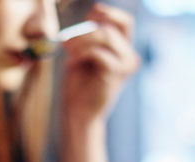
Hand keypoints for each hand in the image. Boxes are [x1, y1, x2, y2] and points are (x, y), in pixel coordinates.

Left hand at [62, 4, 140, 123]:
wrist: (79, 114)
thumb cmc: (78, 87)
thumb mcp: (83, 55)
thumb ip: (91, 38)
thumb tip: (92, 14)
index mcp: (123, 52)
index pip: (124, 23)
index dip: (108, 13)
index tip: (90, 13)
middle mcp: (129, 57)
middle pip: (111, 28)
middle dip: (86, 31)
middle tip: (65, 41)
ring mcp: (125, 65)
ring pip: (105, 36)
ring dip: (81, 40)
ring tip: (66, 50)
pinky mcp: (116, 73)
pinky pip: (97, 51)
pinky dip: (81, 54)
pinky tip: (71, 63)